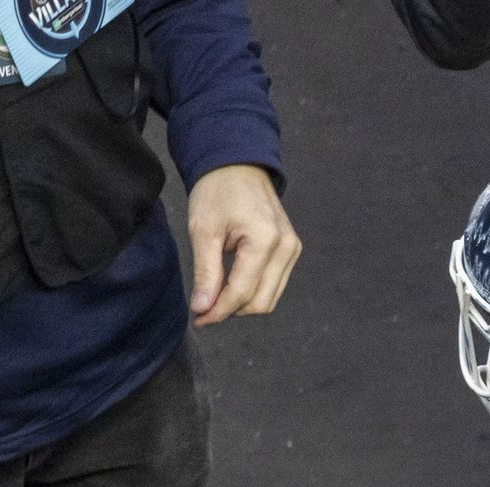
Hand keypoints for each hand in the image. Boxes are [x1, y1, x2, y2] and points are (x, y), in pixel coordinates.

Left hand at [186, 163, 299, 325]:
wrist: (237, 165)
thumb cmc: (218, 190)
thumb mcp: (203, 230)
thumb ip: (206, 273)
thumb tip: (202, 309)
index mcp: (265, 240)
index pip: (242, 293)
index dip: (218, 312)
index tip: (197, 319)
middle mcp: (286, 248)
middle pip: (260, 303)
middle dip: (231, 311)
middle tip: (203, 310)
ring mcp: (292, 249)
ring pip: (269, 298)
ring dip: (242, 305)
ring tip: (215, 297)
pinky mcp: (291, 251)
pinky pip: (273, 285)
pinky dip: (252, 292)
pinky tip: (230, 286)